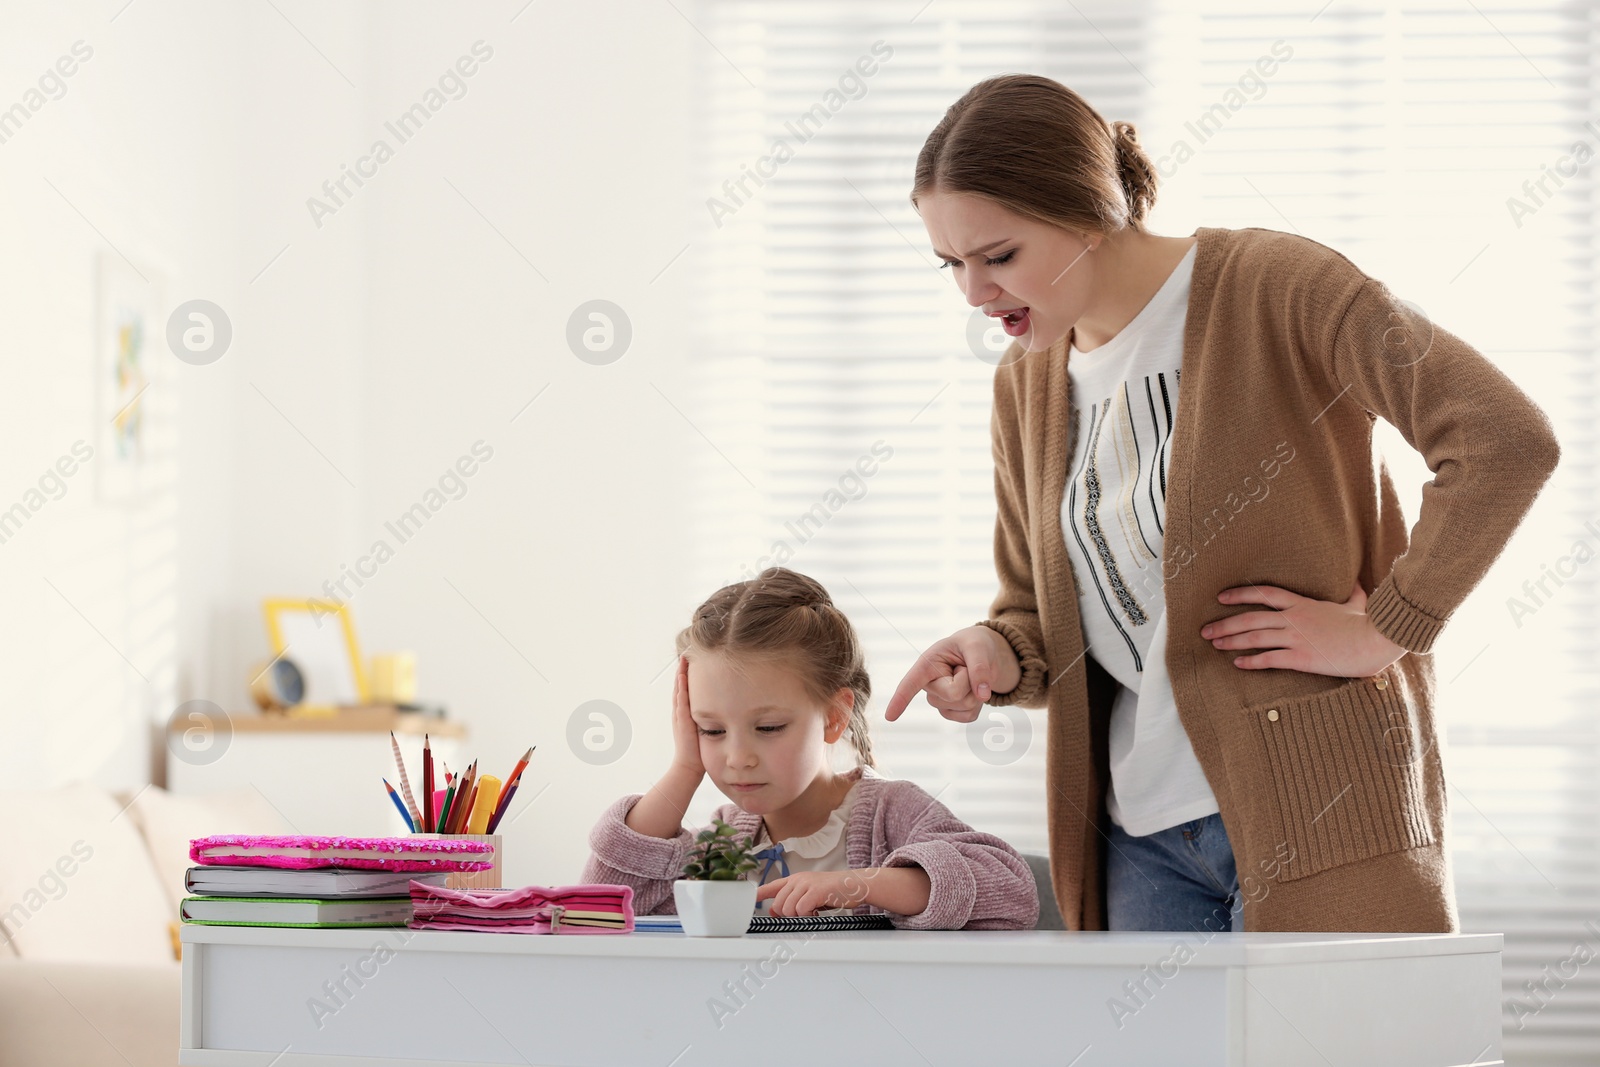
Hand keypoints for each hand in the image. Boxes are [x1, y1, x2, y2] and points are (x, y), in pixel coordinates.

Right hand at [668, 655, 704, 776]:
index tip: (691, 661)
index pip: (685, 689)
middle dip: (683, 670)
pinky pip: (681, 701)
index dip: (687, 675)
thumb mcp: (705, 728)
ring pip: (679, 690)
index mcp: (685, 712)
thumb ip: (708, 718)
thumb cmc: (699, 749)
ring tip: (683, 660)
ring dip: (681, 675)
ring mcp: (679, 715)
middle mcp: (680, 711)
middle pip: (680, 685)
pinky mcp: (682, 720)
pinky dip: (681, 688)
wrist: (689, 765)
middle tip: (686, 654)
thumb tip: (722, 709)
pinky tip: (683, 677)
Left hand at [755, 870, 871, 916]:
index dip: (758, 894)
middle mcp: (798, 880)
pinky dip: (808, 916)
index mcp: (795, 879)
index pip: (771, 886)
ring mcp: (806, 884)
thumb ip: (793, 899)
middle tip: (802, 915)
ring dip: (798, 916)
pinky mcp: (815, 891)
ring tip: (812, 912)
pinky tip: (816, 912)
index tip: (748, 900)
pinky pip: (801, 910)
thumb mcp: (810, 892)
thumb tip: (775, 912)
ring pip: (788, 909)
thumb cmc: (833, 891)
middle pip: (778, 904)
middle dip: (786, 915)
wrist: (854, 884)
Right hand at [883, 625, 1020, 722]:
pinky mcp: (951, 712)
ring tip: (970, 675)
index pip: (910, 684)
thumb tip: (982, 696)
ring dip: (976, 691)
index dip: (900, 700)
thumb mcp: (977, 646)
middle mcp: (929, 685)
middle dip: (970, 680)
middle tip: (967, 665)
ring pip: (964, 706)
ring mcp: (940, 700)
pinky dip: (979, 704)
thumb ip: (979, 668)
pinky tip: (974, 690)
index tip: (889, 717)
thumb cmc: (973, 644)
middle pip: (954, 694)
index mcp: (927, 664)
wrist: (982, 654)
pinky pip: (969, 716)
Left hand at [1200, 581, 1405, 676]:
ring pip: (1254, 637)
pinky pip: (1269, 659)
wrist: (1377, 640)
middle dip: (1224, 623)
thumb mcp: (1358, 603)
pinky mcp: (1302, 657)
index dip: (1240, 594)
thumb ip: (1353, 593)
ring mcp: (1296, 637)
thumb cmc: (1368, 624)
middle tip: (1204, 629)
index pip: (1264, 594)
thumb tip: (1359, 582)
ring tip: (1214, 644)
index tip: (1221, 597)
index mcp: (1303, 604)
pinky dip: (1251, 661)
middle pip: (1250, 617)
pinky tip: (1238, 664)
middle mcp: (1294, 618)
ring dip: (1231, 641)